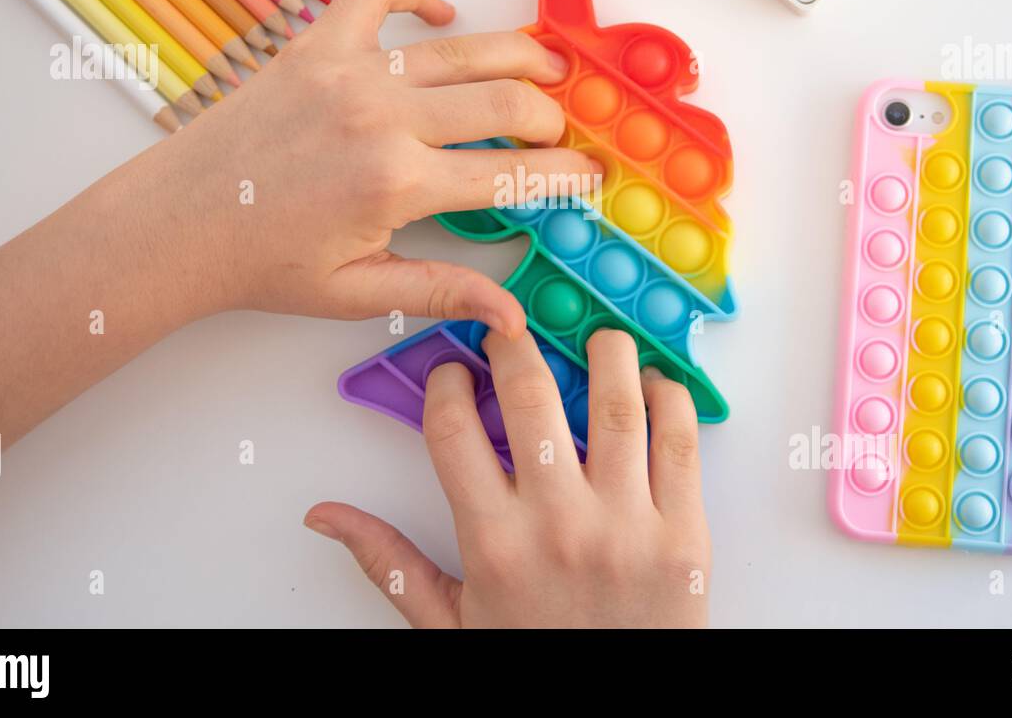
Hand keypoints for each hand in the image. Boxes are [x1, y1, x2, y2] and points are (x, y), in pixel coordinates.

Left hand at [158, 0, 595, 334]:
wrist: (175, 223)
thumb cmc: (259, 262)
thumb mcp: (357, 293)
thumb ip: (441, 291)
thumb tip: (511, 315)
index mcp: (397, 183)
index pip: (512, 172)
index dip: (564, 175)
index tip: (590, 175)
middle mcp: (382, 117)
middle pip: (505, 98)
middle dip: (552, 115)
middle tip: (566, 130)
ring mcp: (349, 72)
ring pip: (462, 46)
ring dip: (519, 51)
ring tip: (551, 62)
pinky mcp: (315, 45)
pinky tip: (444, 10)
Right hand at [304, 329, 711, 627]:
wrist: (615, 714)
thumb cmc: (537, 663)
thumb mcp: (449, 623)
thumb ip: (388, 561)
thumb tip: (326, 517)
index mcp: (494, 543)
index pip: (453, 429)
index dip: (446, 384)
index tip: (454, 373)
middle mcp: (559, 524)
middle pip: (531, 397)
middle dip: (515, 345)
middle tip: (513, 331)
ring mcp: (628, 525)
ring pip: (618, 404)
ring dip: (607, 354)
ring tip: (596, 340)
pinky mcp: (685, 534)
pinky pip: (682, 443)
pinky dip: (670, 400)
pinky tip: (654, 389)